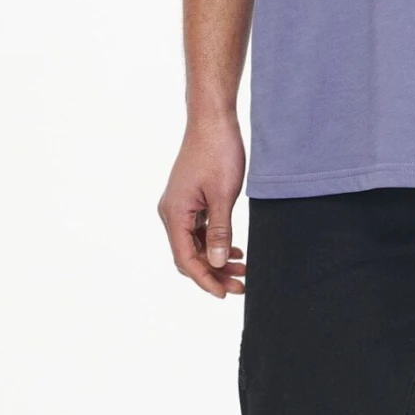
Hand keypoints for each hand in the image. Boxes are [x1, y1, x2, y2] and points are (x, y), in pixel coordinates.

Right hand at [157, 117, 246, 297]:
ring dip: (215, 259)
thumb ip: (220, 230)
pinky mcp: (190, 200)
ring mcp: (180, 206)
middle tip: (240, 286)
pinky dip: (214, 243)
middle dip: (213, 273)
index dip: (205, 279)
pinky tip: (233, 249)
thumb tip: (216, 262)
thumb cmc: (217, 152)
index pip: (186, 258)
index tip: (225, 293)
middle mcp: (172, 212)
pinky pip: (199, 231)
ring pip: (195, 245)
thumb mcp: (223, 195)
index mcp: (175, 213)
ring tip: (242, 269)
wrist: (213, 120)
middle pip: (189, 255)